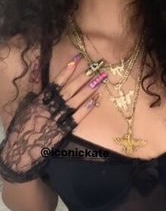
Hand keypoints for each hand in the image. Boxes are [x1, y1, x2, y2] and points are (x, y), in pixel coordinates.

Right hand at [0, 54, 104, 181]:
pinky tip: (95, 101)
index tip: (78, 58)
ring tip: (101, 79)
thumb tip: (38, 69)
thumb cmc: (22, 127)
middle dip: (83, 77)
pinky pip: (75, 119)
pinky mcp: (61, 132)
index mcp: (39, 100)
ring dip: (88, 90)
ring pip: (74, 102)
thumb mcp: (26, 105)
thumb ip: (34, 88)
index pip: (55, 82)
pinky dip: (84, 110)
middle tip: (97, 67)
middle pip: (69, 89)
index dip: (67, 70)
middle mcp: (48, 108)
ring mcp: (55, 120)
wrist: (19, 152)